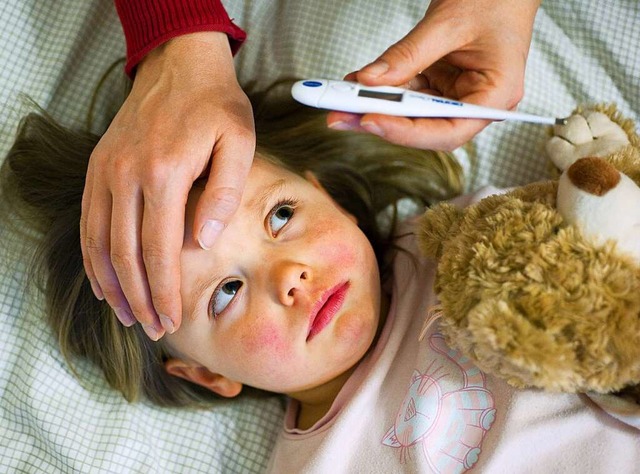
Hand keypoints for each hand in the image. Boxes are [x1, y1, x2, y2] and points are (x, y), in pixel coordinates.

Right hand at [81, 32, 254, 338]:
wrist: (181, 64)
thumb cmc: (217, 105)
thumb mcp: (239, 141)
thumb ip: (224, 192)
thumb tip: (204, 242)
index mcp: (165, 172)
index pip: (158, 250)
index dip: (164, 291)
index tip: (170, 320)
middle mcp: (126, 174)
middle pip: (124, 254)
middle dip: (138, 298)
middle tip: (152, 328)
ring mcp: (106, 169)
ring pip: (99, 242)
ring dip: (111, 285)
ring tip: (126, 316)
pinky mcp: (98, 166)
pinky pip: (88, 221)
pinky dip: (92, 256)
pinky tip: (103, 281)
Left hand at [327, 0, 541, 150]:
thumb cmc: (493, 0)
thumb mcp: (448, 24)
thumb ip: (408, 55)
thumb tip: (369, 81)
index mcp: (496, 96)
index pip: (448, 131)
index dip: (407, 132)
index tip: (371, 120)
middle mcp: (476, 104)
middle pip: (425, 129)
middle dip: (381, 122)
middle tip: (341, 116)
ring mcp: (457, 97)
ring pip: (411, 115)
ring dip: (376, 108)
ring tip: (341, 101)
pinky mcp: (441, 87)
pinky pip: (408, 95)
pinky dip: (382, 91)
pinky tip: (357, 86)